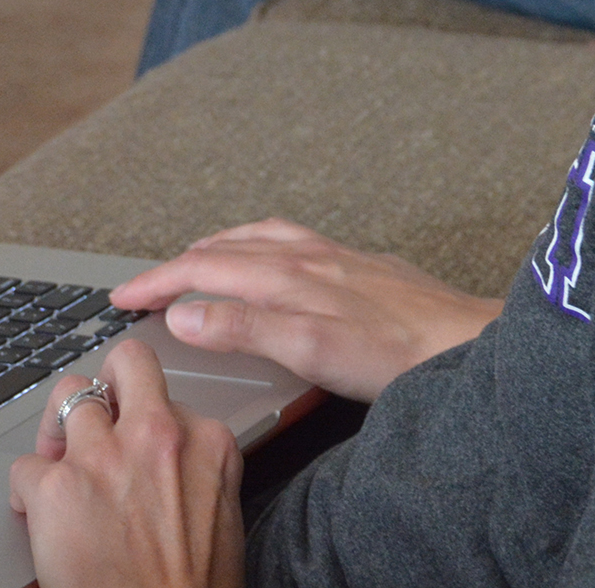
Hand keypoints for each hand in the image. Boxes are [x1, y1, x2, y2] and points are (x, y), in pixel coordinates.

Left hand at [10, 340, 244, 587]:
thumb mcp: (221, 513)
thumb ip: (196, 466)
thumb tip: (172, 455)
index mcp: (207, 442)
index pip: (169, 394)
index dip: (145, 419)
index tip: (134, 436)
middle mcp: (157, 435)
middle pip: (124, 362)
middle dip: (106, 384)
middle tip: (93, 415)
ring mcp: (104, 456)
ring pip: (68, 397)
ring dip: (59, 429)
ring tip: (57, 463)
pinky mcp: (56, 487)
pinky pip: (25, 466)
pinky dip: (26, 492)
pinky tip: (38, 517)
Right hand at [108, 219, 502, 403]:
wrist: (471, 343)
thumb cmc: (400, 357)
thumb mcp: (311, 351)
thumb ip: (244, 328)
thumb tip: (183, 313)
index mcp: (289, 275)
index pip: (203, 270)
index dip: (157, 282)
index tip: (124, 297)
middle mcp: (310, 256)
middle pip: (227, 247)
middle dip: (178, 263)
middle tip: (146, 283)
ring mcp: (339, 256)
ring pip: (262, 237)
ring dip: (219, 246)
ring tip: (197, 257)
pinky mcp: (365, 265)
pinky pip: (295, 240)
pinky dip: (262, 244)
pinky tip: (277, 257)